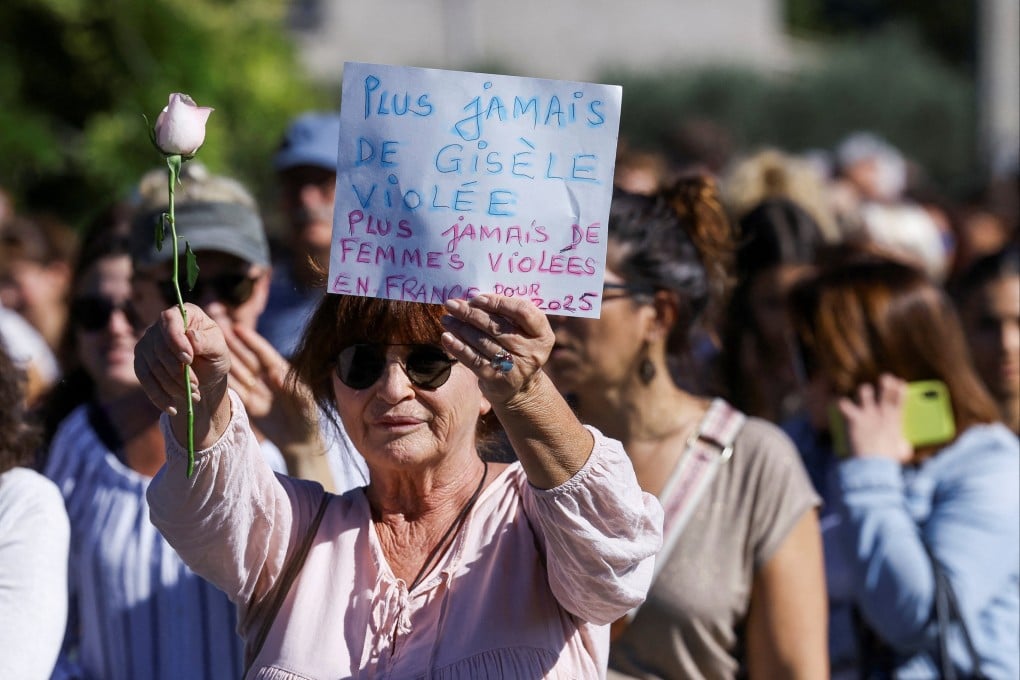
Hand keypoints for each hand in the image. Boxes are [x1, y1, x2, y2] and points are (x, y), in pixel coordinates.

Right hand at [133, 304, 230, 445]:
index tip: (188, 359)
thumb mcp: (219, 350)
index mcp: (185, 313)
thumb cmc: (214, 357)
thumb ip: (208, 342)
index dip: (176, 339)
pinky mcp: (141, 361)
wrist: (205, 377)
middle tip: (196, 386)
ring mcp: (148, 342)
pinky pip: (144, 379)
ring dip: (172, 385)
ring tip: (192, 395)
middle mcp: (161, 324)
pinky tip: (172, 407)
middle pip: (159, 347)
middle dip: (178, 370)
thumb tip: (191, 335)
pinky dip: (158, 395)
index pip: (170, 319)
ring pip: (152, 366)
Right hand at [221, 323, 321, 455]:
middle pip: (247, 359)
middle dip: (234, 345)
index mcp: (283, 373)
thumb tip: (274, 373)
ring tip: (209, 347)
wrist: (301, 443)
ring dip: (225, 360)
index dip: (251, 341)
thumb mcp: (305, 401)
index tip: (237, 328)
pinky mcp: (250, 406)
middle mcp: (268, 379)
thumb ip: (292, 386)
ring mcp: (257, 392)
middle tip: (217, 331)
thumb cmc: (309, 418)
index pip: (264, 354)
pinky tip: (210, 372)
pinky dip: (225, 381)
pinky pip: (236, 391)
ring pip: (238, 373)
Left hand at [440, 294, 553, 403]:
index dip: (499, 302)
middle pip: (498, 327)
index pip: (523, 312)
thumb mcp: (524, 332)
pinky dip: (458, 347)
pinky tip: (446, 337)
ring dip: (461, 328)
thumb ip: (509, 315)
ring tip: (446, 319)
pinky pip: (474, 360)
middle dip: (471, 313)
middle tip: (452, 304)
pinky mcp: (498, 380)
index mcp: (542, 334)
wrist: (520, 387)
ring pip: (483, 342)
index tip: (477, 298)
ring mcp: (515, 367)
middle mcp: (532, 351)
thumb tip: (475, 298)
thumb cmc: (518, 349)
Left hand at [837, 373, 911, 462]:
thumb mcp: (901, 452)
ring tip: (865, 392)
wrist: (873, 465)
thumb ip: (903, 445)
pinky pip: (844, 405)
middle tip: (886, 378)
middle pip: (885, 392)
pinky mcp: (854, 418)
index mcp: (895, 421)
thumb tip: (905, 446)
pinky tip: (838, 402)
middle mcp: (882, 413)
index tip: (901, 382)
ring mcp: (868, 414)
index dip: (900, 389)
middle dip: (886, 383)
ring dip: (864, 391)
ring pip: (864, 393)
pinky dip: (841, 403)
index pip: (900, 400)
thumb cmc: (888, 461)